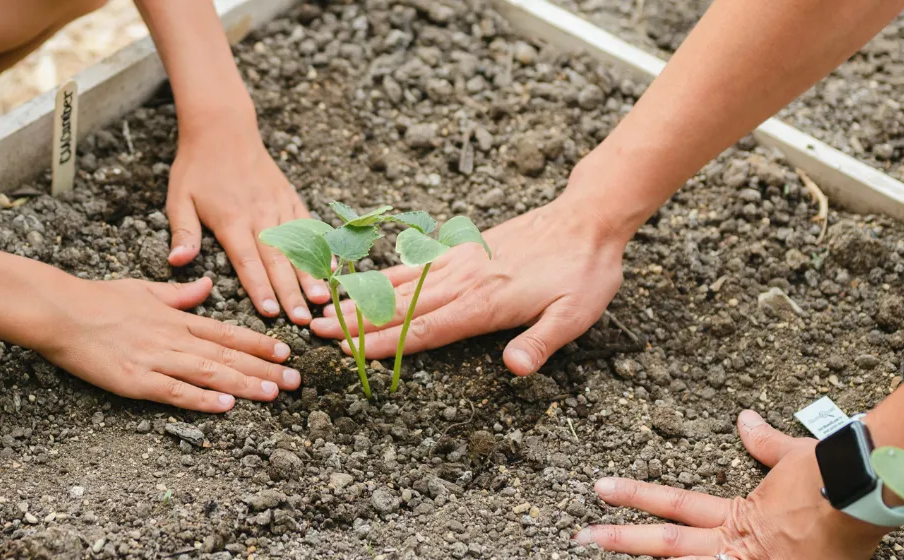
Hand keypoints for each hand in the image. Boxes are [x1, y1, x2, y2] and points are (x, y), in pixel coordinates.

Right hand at [33, 276, 300, 411]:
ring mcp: (155, 359)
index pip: (227, 332)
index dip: (259, 342)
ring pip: (209, 373)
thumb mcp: (144, 289)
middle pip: (227, 355)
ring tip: (274, 393)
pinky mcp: (135, 380)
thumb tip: (205, 285)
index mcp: (176, 317)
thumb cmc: (98, 299)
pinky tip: (226, 406)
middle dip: (265, 368)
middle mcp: (173, 338)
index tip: (286, 351)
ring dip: (245, 384)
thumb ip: (178, 293)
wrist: (61, 311)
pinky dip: (202, 399)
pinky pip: (175, 392)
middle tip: (296, 380)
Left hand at [166, 126, 330, 324]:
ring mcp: (278, 205)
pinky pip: (308, 225)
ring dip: (311, 274)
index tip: (270, 313)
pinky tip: (331, 267)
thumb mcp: (179, 199)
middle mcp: (260, 215)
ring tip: (323, 298)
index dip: (260, 289)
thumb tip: (178, 262)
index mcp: (231, 220)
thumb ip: (184, 232)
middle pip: (278, 260)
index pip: (247, 262)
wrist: (223, 128)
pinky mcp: (290, 197)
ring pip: (299, 246)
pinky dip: (320, 247)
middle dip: (291, 293)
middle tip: (303, 319)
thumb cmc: (197, 167)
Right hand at [308, 199, 627, 374]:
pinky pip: (418, 264)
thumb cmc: (584, 271)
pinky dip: (389, 275)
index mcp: (485, 302)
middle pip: (402, 307)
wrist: (588, 218)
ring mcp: (461, 261)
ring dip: (364, 299)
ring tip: (328, 308)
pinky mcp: (465, 248)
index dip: (386, 343)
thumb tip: (513, 369)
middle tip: (316, 332)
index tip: (350, 351)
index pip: (426, 329)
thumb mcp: (575, 314)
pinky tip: (371, 281)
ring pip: (402, 284)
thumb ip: (540, 342)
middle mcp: (464, 280)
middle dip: (358, 322)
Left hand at [575, 411, 890, 557]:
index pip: (671, 504)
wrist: (865, 495)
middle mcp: (736, 546)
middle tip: (581, 535)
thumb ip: (764, 443)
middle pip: (665, 547)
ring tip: (604, 551)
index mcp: (736, 515)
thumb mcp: (791, 456)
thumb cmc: (833, 475)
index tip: (600, 489)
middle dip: (621, 541)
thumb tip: (745, 419)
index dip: (634, 495)